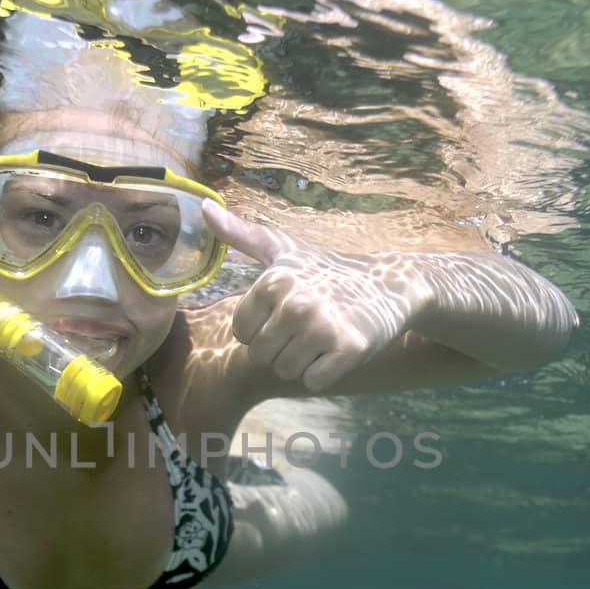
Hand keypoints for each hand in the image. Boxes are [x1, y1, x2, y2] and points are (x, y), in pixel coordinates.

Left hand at [203, 201, 423, 392]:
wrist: (389, 285)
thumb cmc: (326, 270)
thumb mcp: (283, 249)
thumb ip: (240, 234)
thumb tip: (201, 206)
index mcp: (274, 281)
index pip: (241, 331)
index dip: (261, 327)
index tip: (283, 312)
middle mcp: (296, 303)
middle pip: (261, 355)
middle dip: (280, 347)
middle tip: (306, 325)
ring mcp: (323, 328)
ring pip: (285, 371)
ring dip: (301, 361)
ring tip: (320, 336)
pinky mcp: (348, 350)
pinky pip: (314, 382)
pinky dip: (323, 373)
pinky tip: (336, 349)